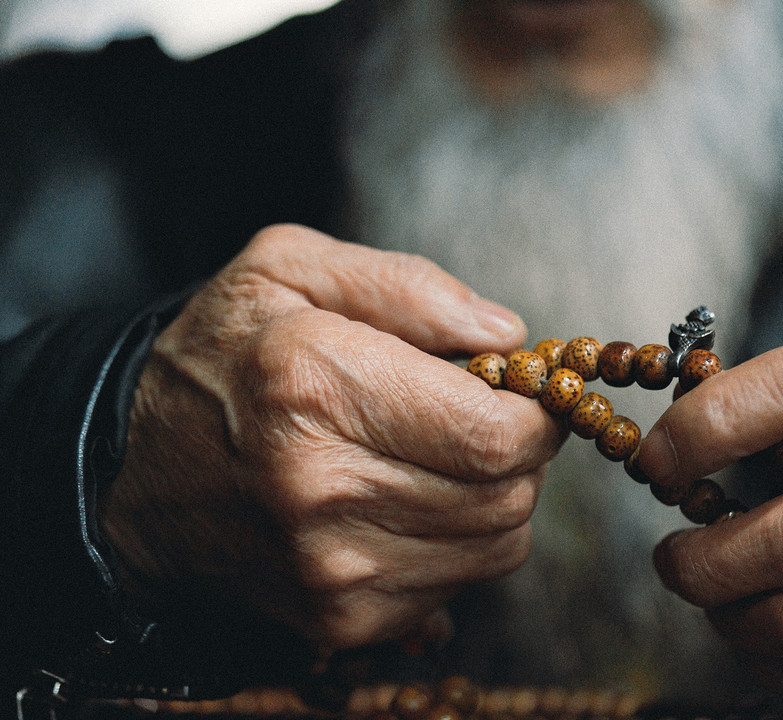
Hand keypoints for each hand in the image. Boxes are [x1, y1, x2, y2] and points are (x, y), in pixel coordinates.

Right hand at [101, 224, 561, 648]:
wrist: (131, 473)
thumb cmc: (219, 358)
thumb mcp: (290, 269)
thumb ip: (408, 286)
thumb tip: (505, 333)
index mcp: (314, 387)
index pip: (493, 434)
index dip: (534, 412)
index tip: (518, 392)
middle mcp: (322, 489)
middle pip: (507, 495)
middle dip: (517, 453)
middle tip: (478, 419)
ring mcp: (331, 566)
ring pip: (497, 546)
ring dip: (491, 498)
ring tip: (434, 459)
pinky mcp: (340, 617)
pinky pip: (458, 584)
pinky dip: (455, 543)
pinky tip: (404, 504)